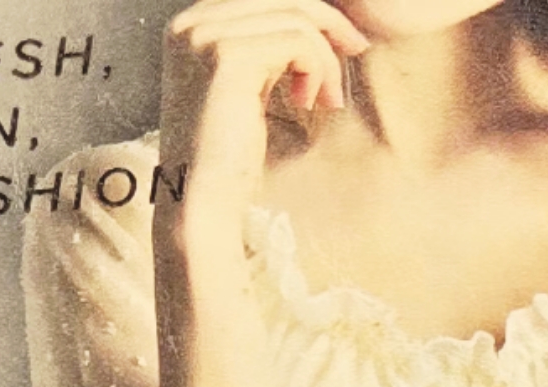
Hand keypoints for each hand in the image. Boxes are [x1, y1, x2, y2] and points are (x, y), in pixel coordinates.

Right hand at [161, 0, 367, 231]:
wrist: (204, 205)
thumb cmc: (229, 161)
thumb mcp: (246, 89)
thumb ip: (263, 50)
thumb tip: (311, 21)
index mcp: (192, 25)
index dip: (307, 12)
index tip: (340, 41)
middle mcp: (192, 22)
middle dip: (326, 22)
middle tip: (355, 50)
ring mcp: (206, 36)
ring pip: (294, 17)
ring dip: (324, 57)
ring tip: (327, 99)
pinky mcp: (228, 57)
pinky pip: (297, 41)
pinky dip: (317, 68)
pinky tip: (312, 102)